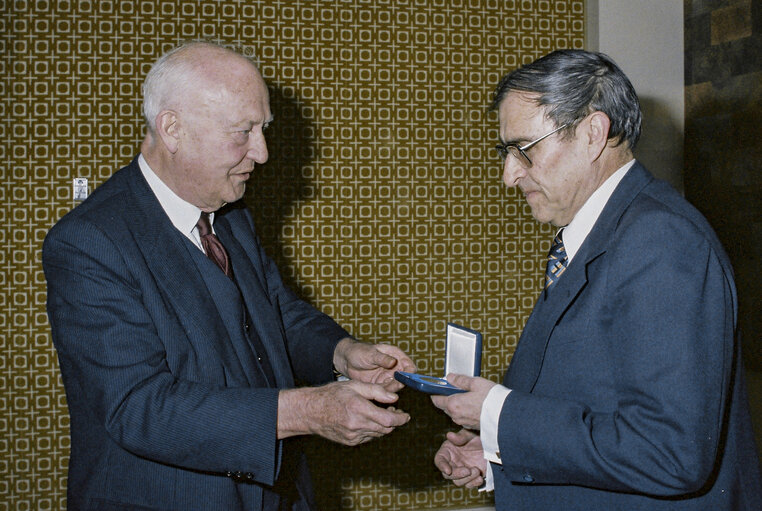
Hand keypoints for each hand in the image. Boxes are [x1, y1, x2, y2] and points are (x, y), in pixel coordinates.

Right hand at [278, 380, 409, 445]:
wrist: (311, 411)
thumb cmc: (331, 395)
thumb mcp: (354, 386)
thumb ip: (376, 391)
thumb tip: (394, 398)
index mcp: (359, 409)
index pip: (389, 420)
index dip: (401, 419)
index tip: (406, 415)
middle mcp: (357, 425)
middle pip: (386, 428)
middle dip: (394, 421)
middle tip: (393, 411)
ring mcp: (353, 436)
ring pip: (378, 434)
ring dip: (383, 425)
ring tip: (380, 413)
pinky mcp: (350, 441)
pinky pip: (368, 437)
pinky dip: (372, 430)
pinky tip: (367, 420)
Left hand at [333, 338, 415, 390]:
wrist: (346, 360)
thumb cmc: (359, 351)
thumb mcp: (370, 354)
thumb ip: (382, 359)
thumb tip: (393, 362)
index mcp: (395, 355)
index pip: (409, 365)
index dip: (409, 372)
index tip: (405, 377)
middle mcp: (394, 367)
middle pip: (404, 378)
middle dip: (400, 383)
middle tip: (394, 386)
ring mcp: (388, 376)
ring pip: (395, 386)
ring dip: (392, 389)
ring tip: (384, 389)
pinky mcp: (380, 384)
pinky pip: (386, 391)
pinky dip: (384, 393)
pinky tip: (379, 393)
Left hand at [430, 374, 495, 429]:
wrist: (507, 416)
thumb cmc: (493, 400)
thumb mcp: (476, 383)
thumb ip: (460, 380)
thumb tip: (450, 377)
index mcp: (454, 404)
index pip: (436, 399)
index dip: (436, 391)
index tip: (440, 386)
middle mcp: (456, 416)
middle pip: (445, 406)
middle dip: (448, 397)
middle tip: (456, 388)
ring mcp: (463, 423)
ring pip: (454, 412)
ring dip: (457, 404)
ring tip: (468, 395)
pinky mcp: (471, 427)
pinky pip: (463, 417)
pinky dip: (465, 410)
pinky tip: (474, 404)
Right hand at [434, 429, 486, 487]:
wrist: (492, 444)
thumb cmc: (478, 435)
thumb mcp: (470, 434)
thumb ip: (460, 436)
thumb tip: (449, 435)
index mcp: (448, 451)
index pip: (439, 460)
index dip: (442, 466)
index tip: (448, 470)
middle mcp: (453, 462)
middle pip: (448, 475)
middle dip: (457, 474)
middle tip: (468, 470)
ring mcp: (462, 471)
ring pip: (458, 482)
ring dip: (467, 479)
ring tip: (477, 471)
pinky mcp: (471, 477)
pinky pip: (469, 485)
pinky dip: (474, 483)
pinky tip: (480, 478)